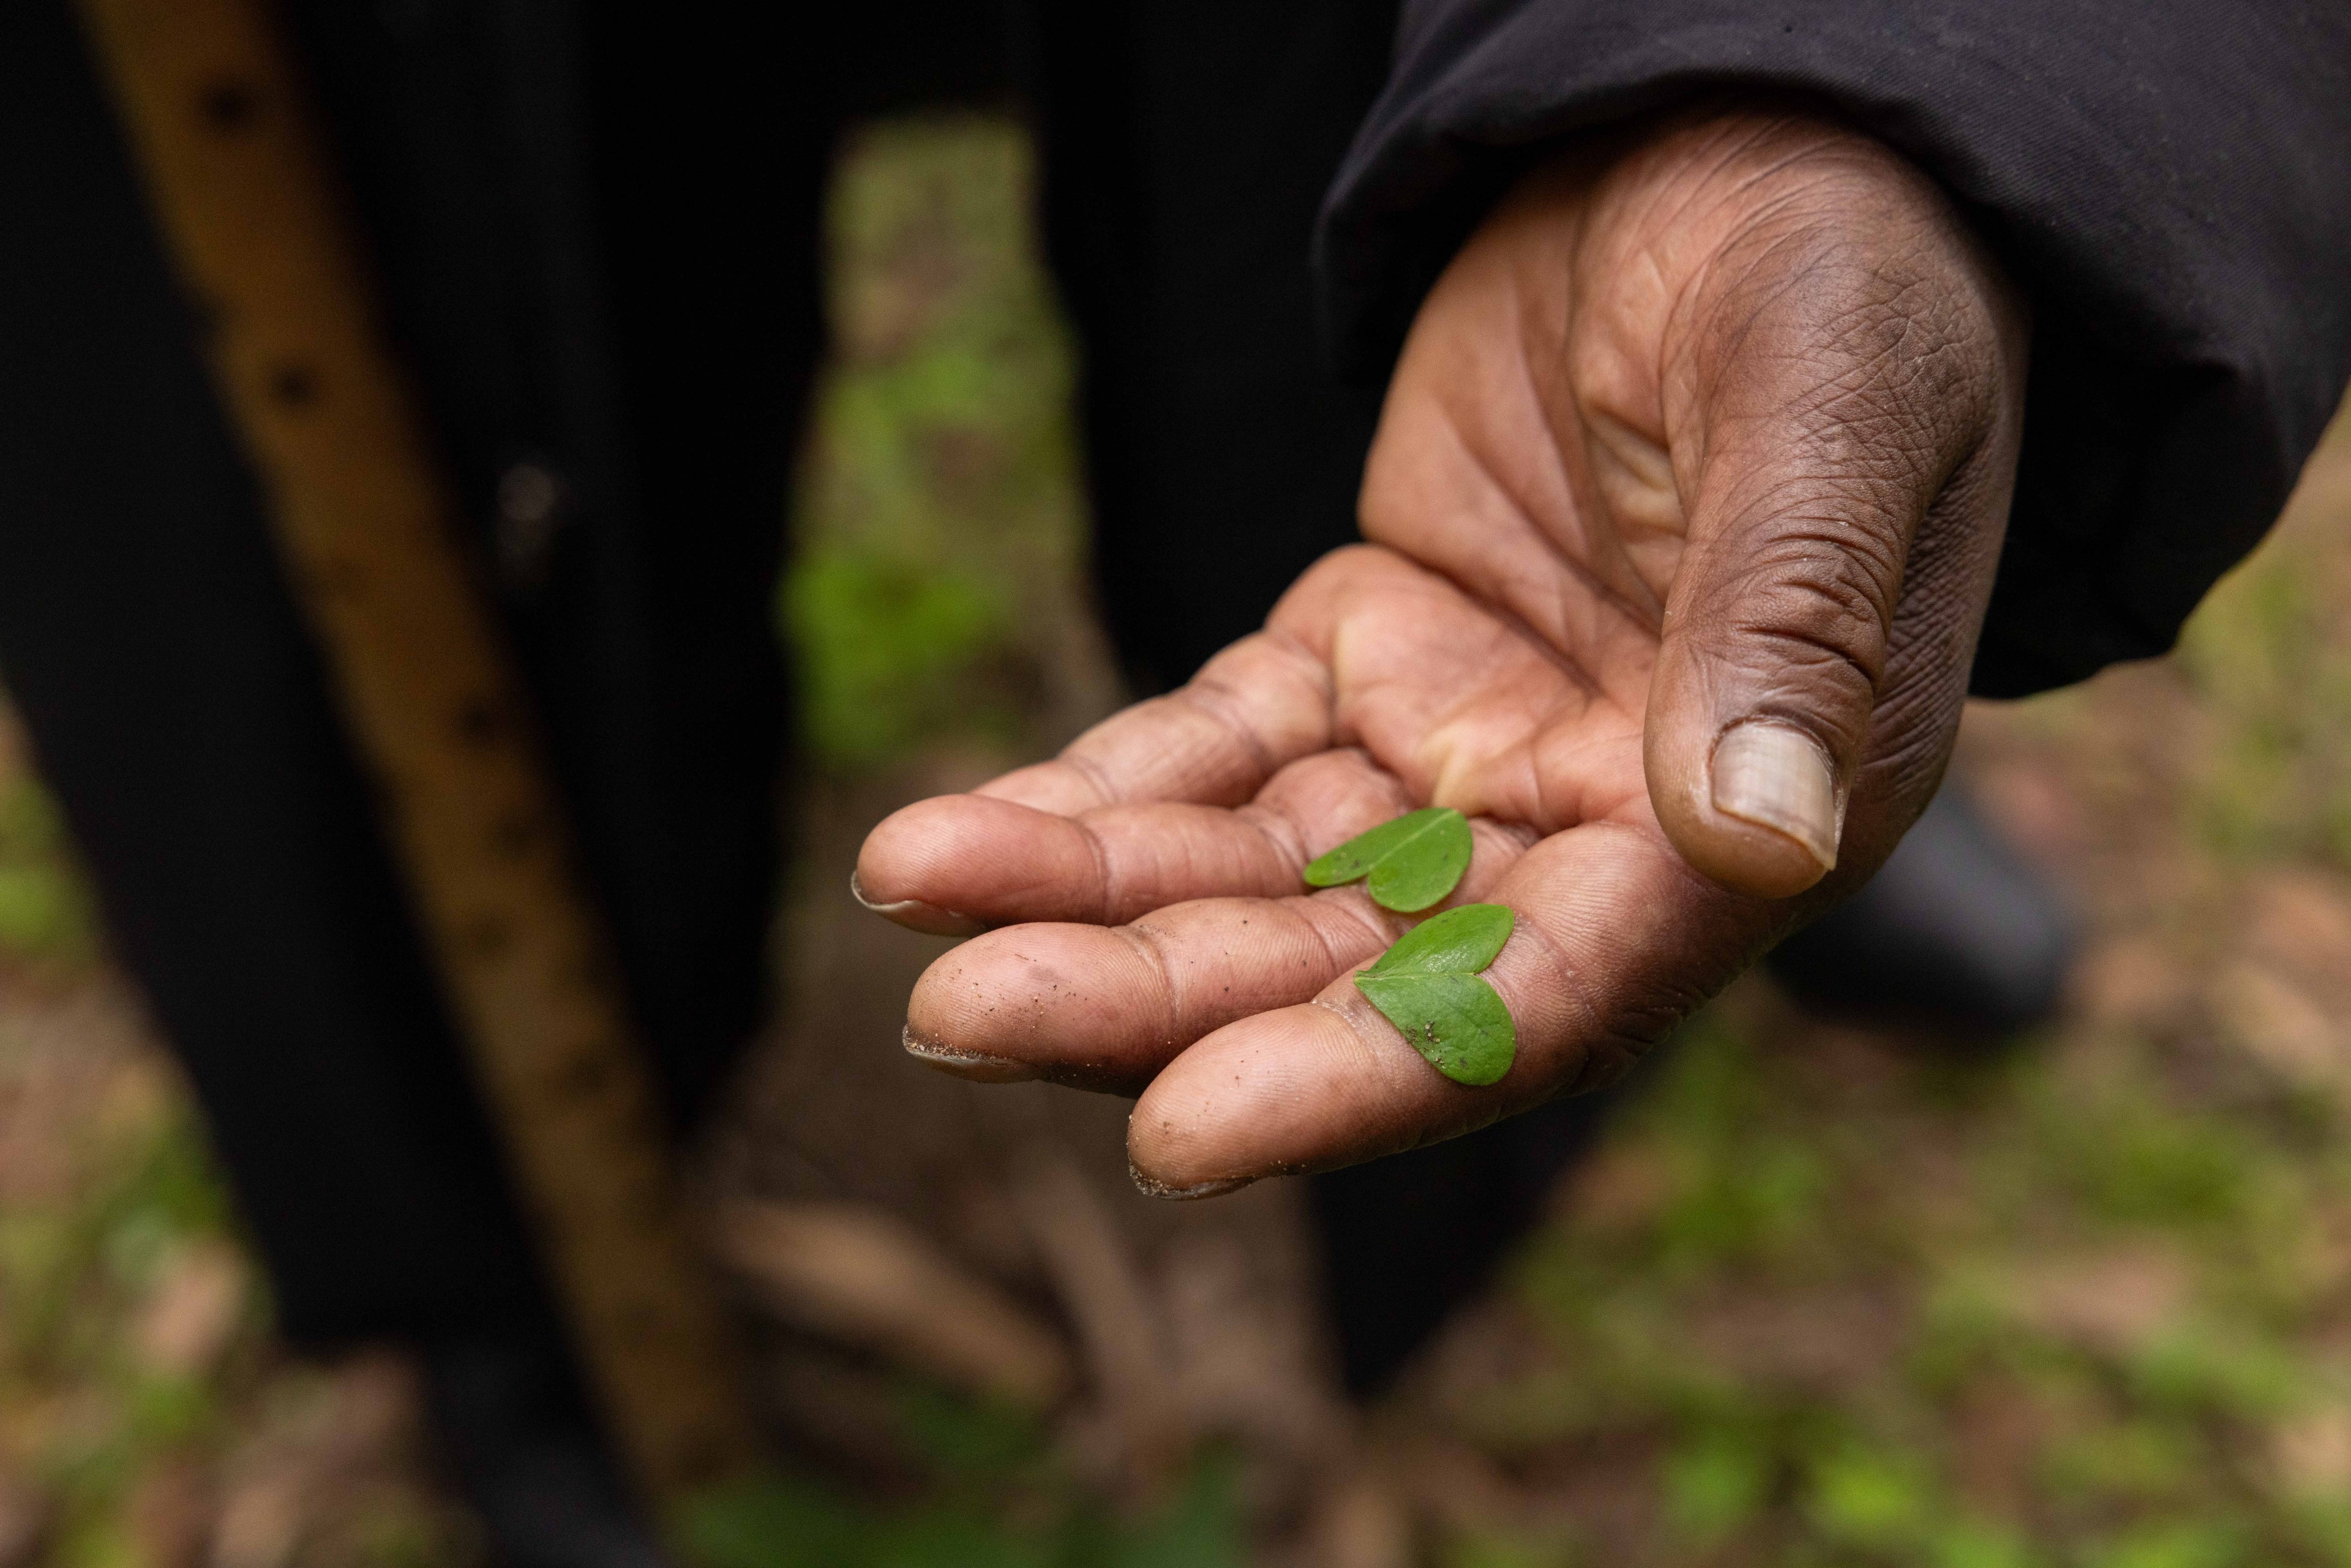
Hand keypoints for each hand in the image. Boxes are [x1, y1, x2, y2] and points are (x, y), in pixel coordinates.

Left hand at [853, 107, 2027, 1194]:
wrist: (1728, 152)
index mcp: (1748, 820)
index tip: (1180, 1133)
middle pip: (1357, 966)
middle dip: (1159, 998)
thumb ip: (1793, 619)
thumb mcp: (1833, 408)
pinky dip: (1100, 789)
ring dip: (1090, 897)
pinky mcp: (1369, 653)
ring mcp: (1468, 747)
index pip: (1550, 998)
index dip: (1370, 1075)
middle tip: (957, 1014)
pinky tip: (964, 828)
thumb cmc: (1836, 264)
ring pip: (1262, 871)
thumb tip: (1754, 842)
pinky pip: (1220, 751)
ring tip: (912, 883)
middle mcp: (1596, 824)